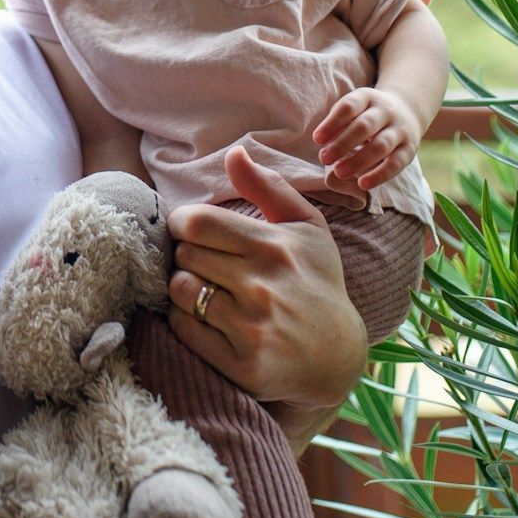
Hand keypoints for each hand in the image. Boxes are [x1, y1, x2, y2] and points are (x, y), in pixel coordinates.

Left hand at [165, 148, 366, 417]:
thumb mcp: (306, 228)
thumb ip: (268, 186)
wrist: (337, 356)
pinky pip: (183, 328)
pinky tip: (206, 319)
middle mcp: (264, 286)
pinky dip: (185, 320)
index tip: (192, 233)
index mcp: (275, 247)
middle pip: (185, 255)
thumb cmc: (316, 281)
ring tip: (205, 290)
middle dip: (187, 256)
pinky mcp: (242, 365)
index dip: (182, 224)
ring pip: (180, 290)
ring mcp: (252, 328)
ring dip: (184, 288)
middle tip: (204, 265)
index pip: (196, 222)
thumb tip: (233, 152)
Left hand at [313, 86, 419, 190]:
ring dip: (359, 160)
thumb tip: (322, 142)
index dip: (332, 123)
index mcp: (367, 98)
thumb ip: (338, 122)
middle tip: (323, 159)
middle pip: (365, 126)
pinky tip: (362, 184)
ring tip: (339, 173)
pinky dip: (379, 175)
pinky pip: (395, 163)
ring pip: (381, 145)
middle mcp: (386, 111)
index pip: (349, 106)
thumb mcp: (354, 109)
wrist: (407, 111)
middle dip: (343, 143)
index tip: (317, 139)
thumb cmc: (367, 114)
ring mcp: (400, 130)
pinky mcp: (409, 149)